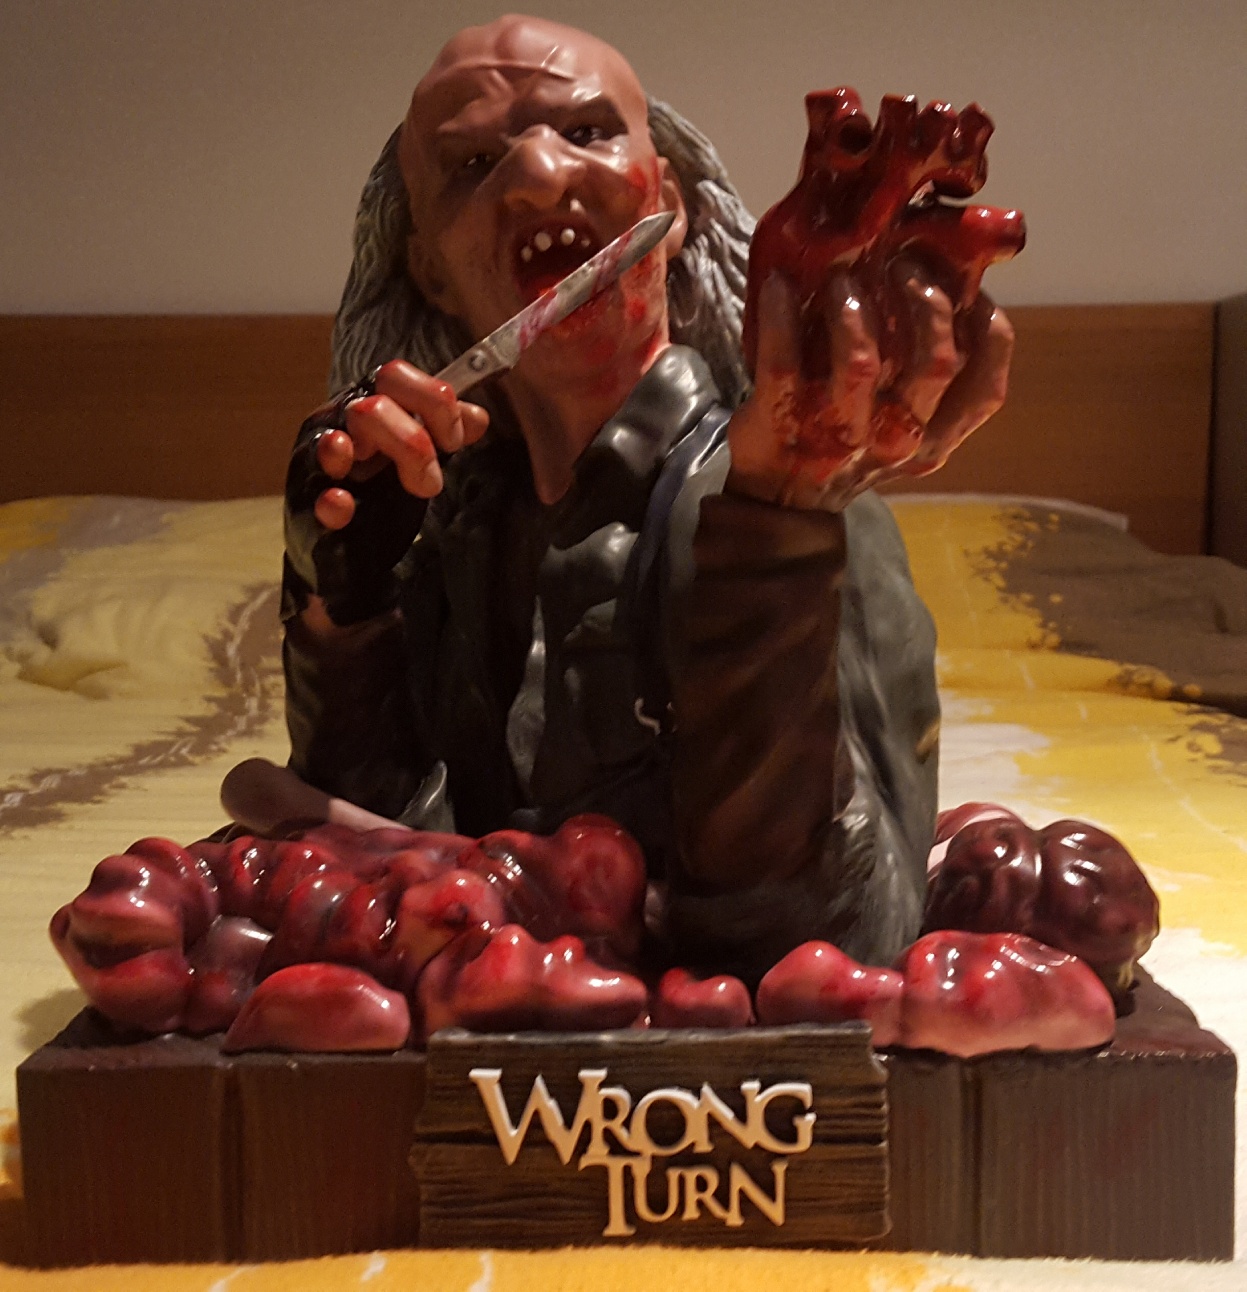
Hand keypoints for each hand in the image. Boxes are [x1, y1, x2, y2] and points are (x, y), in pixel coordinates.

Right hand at [310, 359, 489, 529]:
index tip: (453, 442)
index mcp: (371, 405)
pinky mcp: (308, 505)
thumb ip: (445, 432)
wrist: (347, 544)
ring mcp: (318, 463)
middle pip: (371, 409)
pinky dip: (330, 502)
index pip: (395, 376)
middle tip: (429, 484)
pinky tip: (342, 504)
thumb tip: (477, 417)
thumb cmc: (382, 486)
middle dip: (412, 443)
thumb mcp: (419, 454)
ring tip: (378, 467)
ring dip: (364, 453)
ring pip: (333, 442)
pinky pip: (314, 497)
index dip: (432, 401)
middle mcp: (339, 424)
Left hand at [728, 89, 1022, 510]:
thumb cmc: (845, 441)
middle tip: (903, 264)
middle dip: (925, 300)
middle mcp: (895, 440)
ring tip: (840, 275)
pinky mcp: (781, 422)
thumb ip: (924, 377)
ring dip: (853, 306)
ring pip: (862, 362)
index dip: (989, 334)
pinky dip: (780, 318)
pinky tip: (779, 286)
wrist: (778, 501)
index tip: (973, 290)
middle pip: (933, 363)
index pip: (986, 390)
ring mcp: (838, 435)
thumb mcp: (899, 424)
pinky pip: (783, 363)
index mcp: (932, 440)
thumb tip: (948, 288)